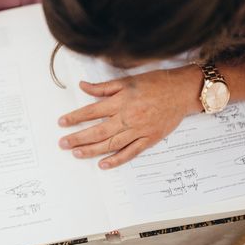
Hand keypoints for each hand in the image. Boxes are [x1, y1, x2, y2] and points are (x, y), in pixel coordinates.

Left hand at [58, 66, 201, 168]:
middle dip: (78, 138)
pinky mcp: (149, 139)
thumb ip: (104, 87)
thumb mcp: (127, 80)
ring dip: (92, 150)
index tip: (62, 122)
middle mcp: (128, 117)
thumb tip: (83, 87)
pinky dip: (116, 160)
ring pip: (111, 144)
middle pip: (98, 131)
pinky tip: (103, 164)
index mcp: (121, 101)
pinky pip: (130, 152)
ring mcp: (139, 130)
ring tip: (77, 154)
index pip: (92, 111)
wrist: (182, 91)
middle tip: (63, 143)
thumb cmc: (156, 83)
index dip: (75, 117)